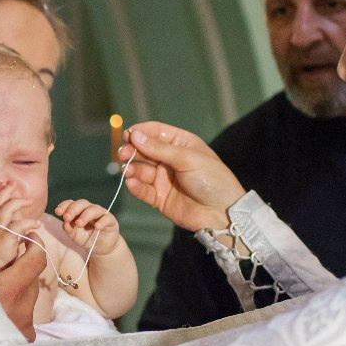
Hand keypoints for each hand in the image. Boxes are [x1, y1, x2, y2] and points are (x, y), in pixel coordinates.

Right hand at [0, 181, 40, 271]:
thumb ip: (6, 223)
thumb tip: (17, 215)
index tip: (6, 184)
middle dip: (6, 191)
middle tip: (14, 184)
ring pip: (6, 210)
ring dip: (18, 203)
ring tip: (29, 201)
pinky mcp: (6, 239)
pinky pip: (18, 226)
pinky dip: (28, 222)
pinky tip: (37, 223)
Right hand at [0, 241, 43, 341]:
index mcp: (9, 289)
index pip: (37, 260)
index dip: (36, 245)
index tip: (29, 238)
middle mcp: (24, 306)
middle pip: (32, 279)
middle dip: (21, 270)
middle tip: (5, 269)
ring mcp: (27, 323)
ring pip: (29, 298)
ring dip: (18, 292)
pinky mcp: (27, 337)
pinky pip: (26, 316)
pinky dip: (16, 312)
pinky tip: (1, 316)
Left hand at [54, 199, 121, 254]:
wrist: (101, 248)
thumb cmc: (86, 238)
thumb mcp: (74, 236)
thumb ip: (69, 229)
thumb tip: (65, 223)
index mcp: (79, 211)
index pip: (71, 203)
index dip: (64, 206)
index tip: (57, 212)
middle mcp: (89, 209)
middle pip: (82, 203)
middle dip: (73, 209)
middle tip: (67, 217)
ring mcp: (101, 214)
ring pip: (93, 209)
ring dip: (85, 215)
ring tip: (79, 224)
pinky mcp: (111, 220)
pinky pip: (106, 218)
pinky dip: (101, 222)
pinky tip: (97, 227)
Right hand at [119, 122, 243, 230]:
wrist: (222, 212)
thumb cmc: (211, 179)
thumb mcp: (187, 158)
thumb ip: (159, 149)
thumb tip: (135, 135)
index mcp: (181, 144)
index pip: (155, 132)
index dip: (141, 132)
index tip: (128, 135)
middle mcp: (170, 160)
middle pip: (144, 151)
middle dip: (132, 151)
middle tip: (123, 154)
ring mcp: (164, 179)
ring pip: (141, 171)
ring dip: (131, 169)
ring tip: (127, 171)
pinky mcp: (160, 198)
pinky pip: (143, 190)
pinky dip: (135, 187)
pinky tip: (131, 183)